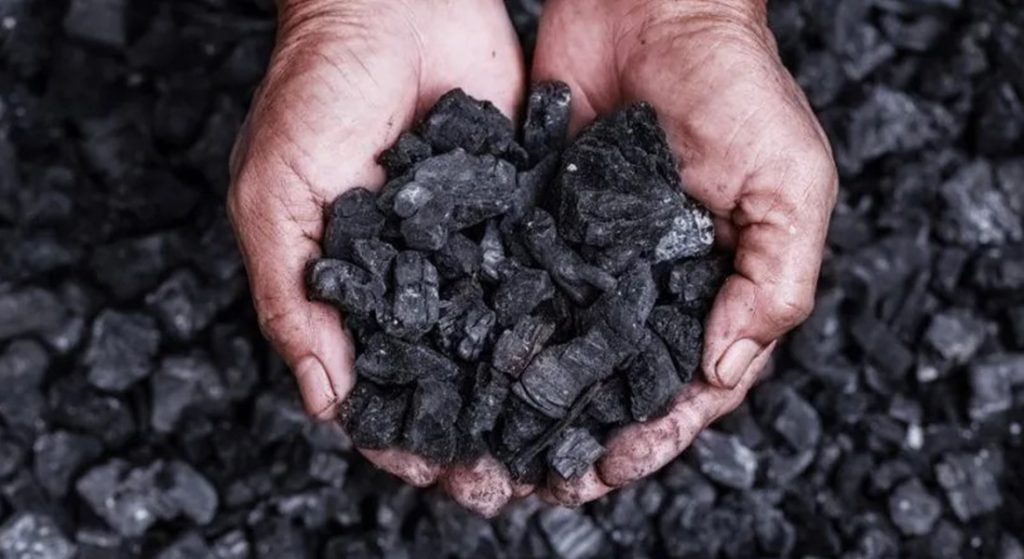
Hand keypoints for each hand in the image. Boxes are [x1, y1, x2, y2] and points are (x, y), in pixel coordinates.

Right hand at [227, 0, 525, 515]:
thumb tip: (325, 402)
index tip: (436, 473)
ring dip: (524, 397)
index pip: (375, 385)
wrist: (390, 5)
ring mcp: (471, 250)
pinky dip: (561, 322)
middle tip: (509, 481)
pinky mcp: (520, 213)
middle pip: (447, 377)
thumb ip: (292, 298)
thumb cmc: (314, 94)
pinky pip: (543, 277)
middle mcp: (415, 280)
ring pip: (501, 341)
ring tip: (557, 445)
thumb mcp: (277, 198)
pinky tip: (586, 360)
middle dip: (474, 433)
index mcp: (351, 289)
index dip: (399, 434)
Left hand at [531, 0, 836, 504]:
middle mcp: (652, 282)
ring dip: (538, 402)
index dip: (658, 433)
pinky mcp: (544, 226)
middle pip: (620, 381)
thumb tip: (722, 372)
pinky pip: (521, 290)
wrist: (652, 7)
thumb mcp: (789, 183)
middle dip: (588, 434)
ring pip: (565, 350)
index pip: (692, 383)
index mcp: (718, 286)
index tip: (615, 466)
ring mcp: (594, 258)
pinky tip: (473, 368)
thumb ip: (773, 281)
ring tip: (503, 446)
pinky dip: (502, 333)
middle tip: (547, 479)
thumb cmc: (737, 87)